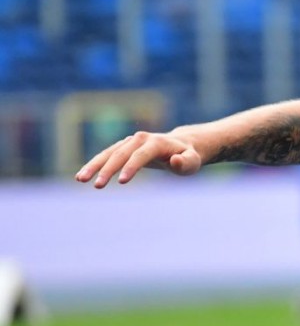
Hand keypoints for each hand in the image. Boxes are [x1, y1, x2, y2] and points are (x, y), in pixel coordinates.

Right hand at [75, 131, 202, 187]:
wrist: (181, 145)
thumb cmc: (188, 156)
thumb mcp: (193, 161)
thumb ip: (186, 162)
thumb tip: (175, 160)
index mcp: (156, 143)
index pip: (141, 155)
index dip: (131, 167)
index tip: (121, 182)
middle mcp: (140, 139)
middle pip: (120, 154)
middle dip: (108, 169)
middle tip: (96, 186)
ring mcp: (130, 142)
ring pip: (109, 153)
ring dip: (94, 165)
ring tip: (81, 179)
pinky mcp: (123, 147)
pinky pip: (106, 155)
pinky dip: (95, 164)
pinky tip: (81, 176)